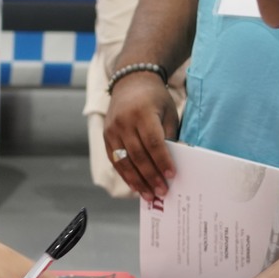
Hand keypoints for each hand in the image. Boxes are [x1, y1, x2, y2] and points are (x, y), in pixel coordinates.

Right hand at [103, 71, 178, 200]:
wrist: (131, 82)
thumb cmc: (155, 99)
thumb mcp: (168, 112)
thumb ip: (169, 136)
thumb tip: (172, 164)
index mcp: (143, 113)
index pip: (154, 142)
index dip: (163, 160)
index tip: (172, 176)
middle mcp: (124, 121)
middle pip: (138, 155)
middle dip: (151, 176)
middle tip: (162, 192)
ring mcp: (112, 129)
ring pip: (124, 161)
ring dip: (137, 181)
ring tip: (148, 196)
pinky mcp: (106, 136)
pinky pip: (115, 160)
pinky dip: (125, 175)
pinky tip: (135, 185)